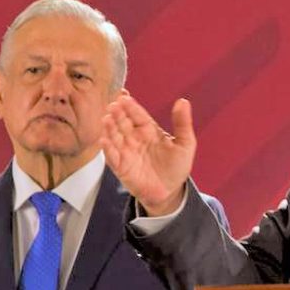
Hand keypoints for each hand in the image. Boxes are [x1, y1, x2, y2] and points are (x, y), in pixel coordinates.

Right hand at [101, 95, 195, 215]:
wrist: (170, 192)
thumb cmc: (176, 167)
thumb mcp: (185, 144)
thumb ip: (183, 123)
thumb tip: (183, 101)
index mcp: (149, 131)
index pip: (138, 115)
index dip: (131, 106)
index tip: (125, 97)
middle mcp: (135, 138)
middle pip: (124, 123)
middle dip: (118, 114)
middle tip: (114, 105)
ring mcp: (127, 152)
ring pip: (115, 136)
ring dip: (110, 128)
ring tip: (107, 119)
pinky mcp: (121, 167)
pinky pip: (112, 156)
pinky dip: (107, 148)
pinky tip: (105, 140)